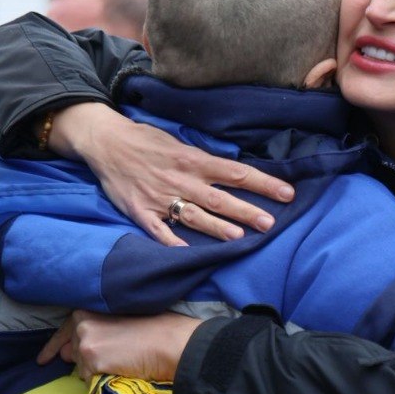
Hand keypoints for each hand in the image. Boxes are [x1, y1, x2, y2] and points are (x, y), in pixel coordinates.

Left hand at [38, 310, 201, 380]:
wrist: (169, 341)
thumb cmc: (155, 327)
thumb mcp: (121, 318)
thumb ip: (93, 329)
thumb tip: (66, 352)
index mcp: (89, 308)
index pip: (64, 329)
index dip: (54, 345)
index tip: (44, 357)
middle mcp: (82, 323)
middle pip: (73, 350)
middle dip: (84, 357)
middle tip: (109, 356)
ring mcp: (85, 342)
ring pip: (80, 366)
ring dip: (96, 368)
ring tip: (121, 359)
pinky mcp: (92, 360)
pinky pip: (88, 378)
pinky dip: (101, 378)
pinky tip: (119, 367)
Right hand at [51, 103, 294, 246]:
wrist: (107, 142)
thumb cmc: (148, 140)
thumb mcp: (180, 142)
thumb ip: (205, 160)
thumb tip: (236, 172)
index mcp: (194, 159)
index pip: (237, 172)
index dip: (264, 184)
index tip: (287, 194)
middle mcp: (181, 179)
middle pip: (220, 198)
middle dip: (247, 211)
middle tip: (270, 223)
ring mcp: (160, 197)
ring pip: (194, 215)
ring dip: (217, 227)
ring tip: (239, 237)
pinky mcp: (141, 212)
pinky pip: (159, 231)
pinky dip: (172, 242)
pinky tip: (188, 253)